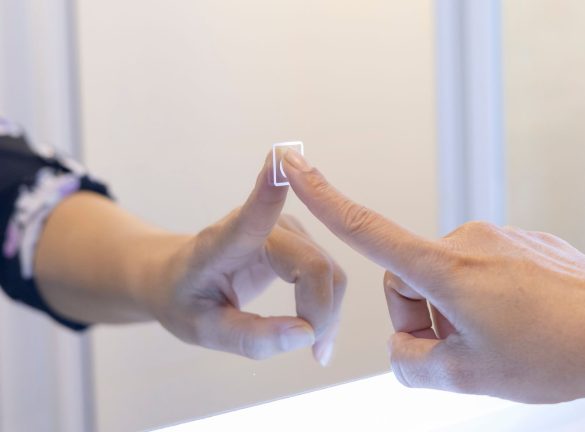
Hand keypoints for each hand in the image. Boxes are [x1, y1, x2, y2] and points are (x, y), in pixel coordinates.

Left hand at [147, 154, 345, 364]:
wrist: (177, 278)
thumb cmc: (184, 299)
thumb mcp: (203, 330)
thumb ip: (250, 337)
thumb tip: (305, 335)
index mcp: (223, 243)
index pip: (250, 215)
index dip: (269, 189)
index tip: (280, 156)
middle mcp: (262, 226)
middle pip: (315, 266)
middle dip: (322, 314)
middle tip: (314, 353)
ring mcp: (287, 229)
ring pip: (330, 273)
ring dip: (329, 315)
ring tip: (314, 349)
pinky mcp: (301, 241)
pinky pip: (330, 276)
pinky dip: (329, 308)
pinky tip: (317, 335)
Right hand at [281, 149, 584, 401]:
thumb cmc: (553, 356)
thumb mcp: (468, 377)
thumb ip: (414, 363)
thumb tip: (406, 349)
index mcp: (445, 269)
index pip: (369, 230)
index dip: (323, 199)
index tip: (291, 164)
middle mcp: (467, 242)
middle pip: (410, 279)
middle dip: (424, 317)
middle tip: (463, 353)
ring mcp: (499, 240)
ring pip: (449, 278)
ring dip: (459, 312)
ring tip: (504, 341)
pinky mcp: (524, 244)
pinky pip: (484, 272)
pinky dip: (490, 301)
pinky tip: (527, 325)